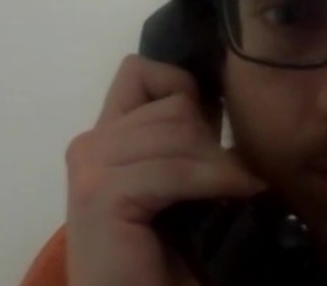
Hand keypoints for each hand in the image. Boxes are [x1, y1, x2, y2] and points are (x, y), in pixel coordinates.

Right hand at [65, 55, 264, 285]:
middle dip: (211, 140)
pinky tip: (236, 196)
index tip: (213, 128)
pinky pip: (172, 169)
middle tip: (230, 178)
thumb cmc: (164, 256)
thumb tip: (223, 96)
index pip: (141, 71)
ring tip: (236, 190)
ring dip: (217, 164)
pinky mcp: (99, 195)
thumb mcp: (179, 183)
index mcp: (106, 139)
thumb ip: (184, 141)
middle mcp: (89, 144)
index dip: (183, 89)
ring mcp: (89, 167)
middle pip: (172, 104)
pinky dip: (213, 182)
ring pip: (177, 131)